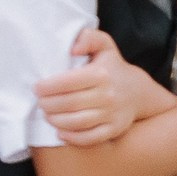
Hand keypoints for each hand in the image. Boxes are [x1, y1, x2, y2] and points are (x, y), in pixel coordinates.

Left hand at [33, 26, 144, 146]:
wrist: (139, 92)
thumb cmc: (112, 67)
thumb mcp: (105, 46)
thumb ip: (89, 38)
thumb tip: (73, 49)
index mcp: (101, 74)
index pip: (67, 82)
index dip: (47, 87)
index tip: (37, 88)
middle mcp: (108, 95)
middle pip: (69, 104)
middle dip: (48, 105)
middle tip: (40, 103)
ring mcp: (112, 114)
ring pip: (77, 122)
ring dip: (56, 121)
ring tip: (48, 115)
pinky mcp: (115, 129)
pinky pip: (90, 138)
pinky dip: (72, 138)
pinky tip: (61, 133)